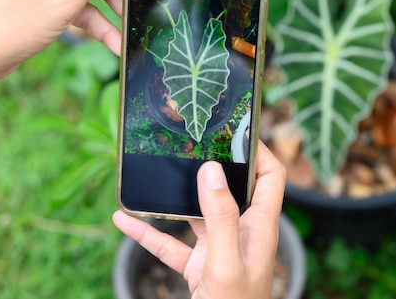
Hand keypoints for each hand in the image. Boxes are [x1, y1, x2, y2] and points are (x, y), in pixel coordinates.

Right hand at [113, 142, 286, 298]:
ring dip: (174, 196)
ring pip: (196, 212)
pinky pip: (170, 243)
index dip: (259, 149)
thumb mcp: (226, 262)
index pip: (271, 175)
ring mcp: (219, 248)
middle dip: (212, 164)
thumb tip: (211, 169)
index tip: (235, 130)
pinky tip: (124, 220)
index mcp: (260, 225)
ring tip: (155, 174)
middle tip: (190, 143)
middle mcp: (242, 231)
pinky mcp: (198, 266)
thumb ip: (221, 216)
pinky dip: (148, 232)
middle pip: (231, 187)